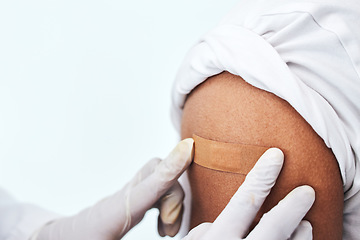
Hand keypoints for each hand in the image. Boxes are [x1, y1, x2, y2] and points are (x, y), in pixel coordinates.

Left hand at [31, 138, 193, 239]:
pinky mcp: (130, 201)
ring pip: (161, 181)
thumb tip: (168, 237)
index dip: (171, 166)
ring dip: (173, 205)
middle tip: (168, 231)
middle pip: (158, 173)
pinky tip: (163, 226)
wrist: (63, 238)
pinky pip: (157, 190)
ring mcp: (126, 197)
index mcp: (114, 213)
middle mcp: (122, 199)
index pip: (148, 185)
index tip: (188, 145)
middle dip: (175, 198)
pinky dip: (167, 205)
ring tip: (166, 233)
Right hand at [182, 148, 314, 239]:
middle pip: (274, 226)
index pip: (246, 200)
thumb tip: (220, 219)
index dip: (262, 176)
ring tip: (305, 223)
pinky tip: (300, 239)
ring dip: (300, 234)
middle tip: (308, 191)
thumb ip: (204, 231)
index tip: (276, 156)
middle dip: (293, 206)